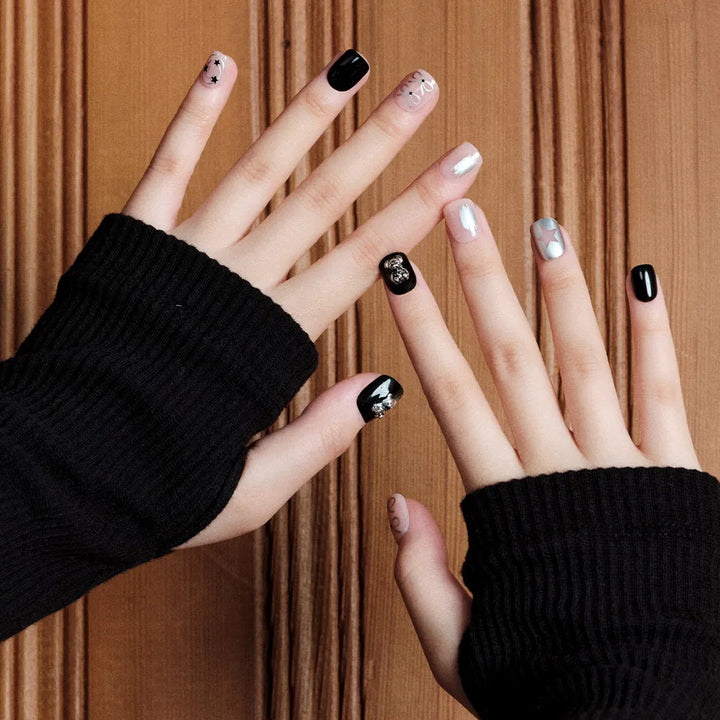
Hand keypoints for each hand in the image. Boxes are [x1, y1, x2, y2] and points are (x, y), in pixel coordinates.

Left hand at [122, 50, 481, 547]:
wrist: (56, 472)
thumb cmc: (153, 483)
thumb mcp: (251, 487)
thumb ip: (319, 436)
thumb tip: (383, 386)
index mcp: (269, 341)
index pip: (364, 261)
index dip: (417, 212)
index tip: (458, 170)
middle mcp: (235, 283)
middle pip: (324, 200)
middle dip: (381, 143)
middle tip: (424, 92)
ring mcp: (184, 256)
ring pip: (260, 171)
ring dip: (308, 115)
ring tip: (351, 67)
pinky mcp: (134, 243)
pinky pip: (168, 167)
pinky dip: (194, 117)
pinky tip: (220, 69)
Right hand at [382, 199, 699, 711]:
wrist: (651, 714)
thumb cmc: (551, 682)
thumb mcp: (461, 646)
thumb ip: (421, 573)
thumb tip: (396, 504)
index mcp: (504, 505)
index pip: (449, 394)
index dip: (420, 327)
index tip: (400, 273)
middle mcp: (562, 469)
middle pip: (511, 357)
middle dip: (482, 280)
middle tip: (464, 218)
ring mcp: (624, 468)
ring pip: (584, 360)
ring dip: (562, 291)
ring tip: (545, 229)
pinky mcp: (679, 476)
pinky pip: (663, 392)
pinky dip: (653, 334)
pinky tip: (643, 282)